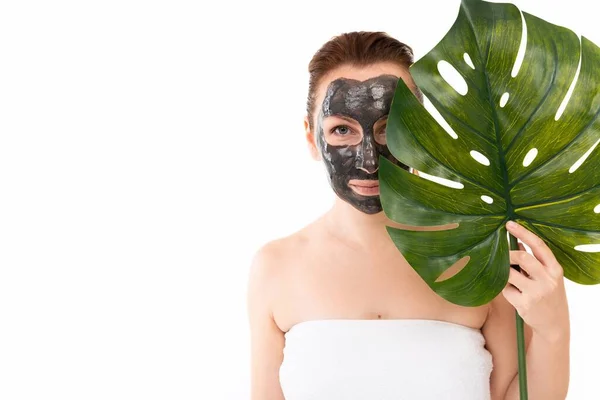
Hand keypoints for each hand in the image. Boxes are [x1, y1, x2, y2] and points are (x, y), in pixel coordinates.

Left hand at [502, 221, 569, 342]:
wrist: (554, 324)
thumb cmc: (548, 296)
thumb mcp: (548, 277)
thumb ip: (535, 262)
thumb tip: (517, 243)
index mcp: (555, 269)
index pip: (539, 246)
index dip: (523, 232)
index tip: (509, 224)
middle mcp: (548, 280)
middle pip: (522, 257)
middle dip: (508, 254)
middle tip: (501, 256)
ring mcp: (536, 292)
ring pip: (509, 274)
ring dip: (504, 274)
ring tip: (510, 279)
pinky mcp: (524, 304)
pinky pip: (505, 289)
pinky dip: (505, 289)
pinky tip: (513, 294)